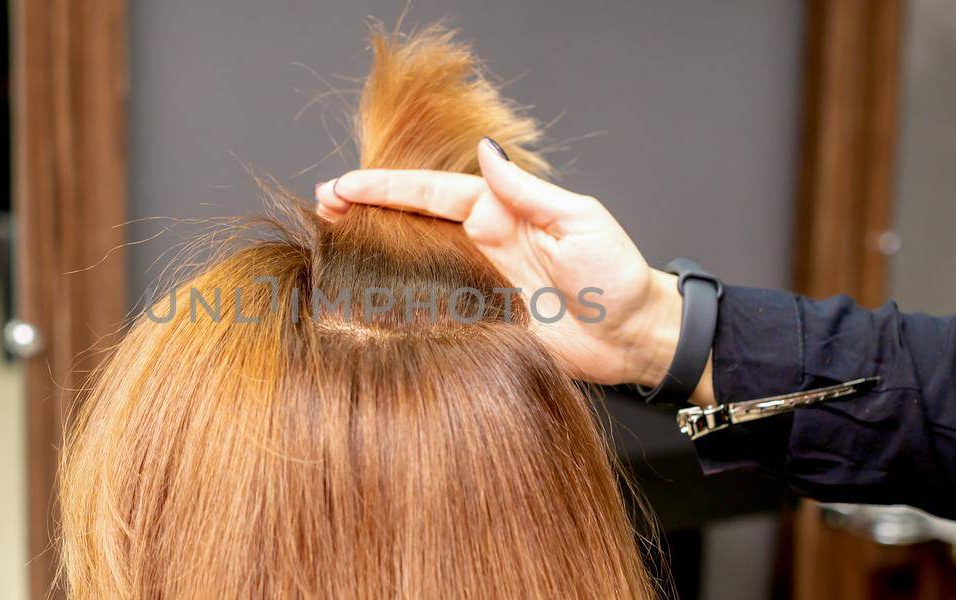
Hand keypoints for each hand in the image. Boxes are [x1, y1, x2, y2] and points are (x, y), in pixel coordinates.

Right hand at [318, 139, 710, 402]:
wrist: (635, 336)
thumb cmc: (616, 273)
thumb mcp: (576, 219)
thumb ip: (526, 190)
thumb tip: (486, 150)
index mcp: (501, 213)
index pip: (432, 193)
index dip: (385, 188)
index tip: (343, 186)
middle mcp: (484, 244)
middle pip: (412, 222)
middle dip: (366, 211)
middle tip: (320, 207)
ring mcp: (479, 284)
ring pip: (414, 262)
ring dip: (373, 251)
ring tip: (329, 243)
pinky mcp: (482, 323)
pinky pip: (432, 309)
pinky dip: (398, 301)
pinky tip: (366, 299)